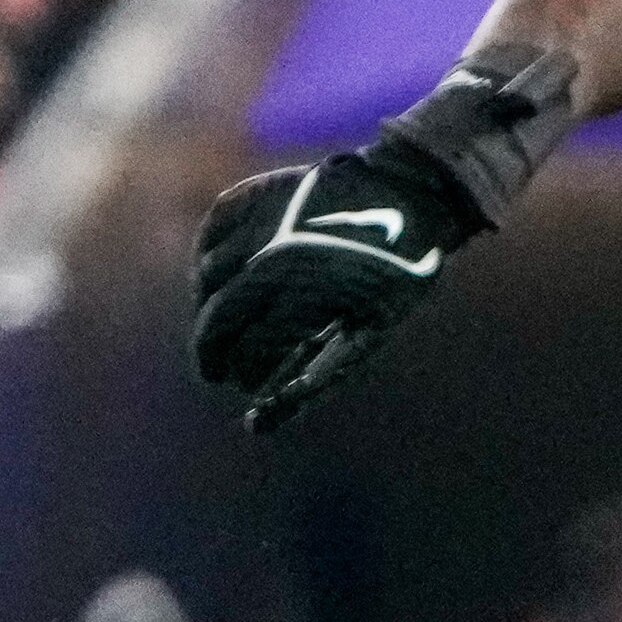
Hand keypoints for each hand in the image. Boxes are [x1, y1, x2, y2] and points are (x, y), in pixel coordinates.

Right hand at [191, 142, 484, 429]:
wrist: (412, 196)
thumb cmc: (394, 277)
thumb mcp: (367, 335)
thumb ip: (311, 381)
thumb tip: (254, 427)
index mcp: (308, 296)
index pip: (250, 349)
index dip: (240, 372)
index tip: (240, 383)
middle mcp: (276, 258)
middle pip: (220, 317)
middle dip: (212, 351)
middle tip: (214, 370)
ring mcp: (262, 222)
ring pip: (209, 277)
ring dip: (210, 308)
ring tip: (225, 326)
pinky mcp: (255, 194)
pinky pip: (212, 231)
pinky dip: (209, 257)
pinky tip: (222, 277)